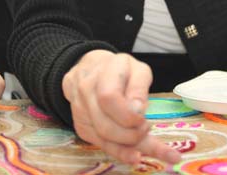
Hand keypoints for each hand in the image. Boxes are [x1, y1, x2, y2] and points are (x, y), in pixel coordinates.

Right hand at [61, 50, 179, 164]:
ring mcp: (80, 108)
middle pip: (106, 124)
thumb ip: (139, 88)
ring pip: (103, 136)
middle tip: (146, 128)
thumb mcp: (137, 70)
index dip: (127, 114)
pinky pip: (101, 143)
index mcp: (105, 70)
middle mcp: (87, 88)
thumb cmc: (120, 71)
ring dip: (128, 144)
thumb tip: (138, 111)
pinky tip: (134, 156)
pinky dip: (120, 152)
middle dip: (131, 133)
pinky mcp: (81, 125)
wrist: (89, 70)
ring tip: (145, 140)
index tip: (142, 118)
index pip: (109, 97)